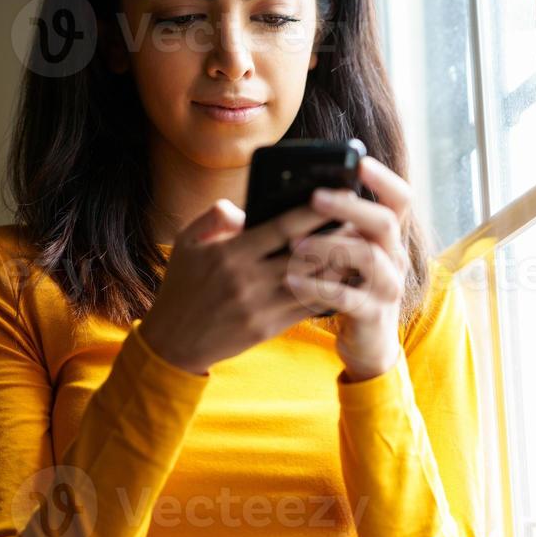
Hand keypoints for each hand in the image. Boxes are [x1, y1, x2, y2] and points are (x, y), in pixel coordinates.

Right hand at [138, 194, 358, 375]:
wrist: (173, 341)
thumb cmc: (182, 286)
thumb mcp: (186, 242)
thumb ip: (215, 217)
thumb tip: (245, 207)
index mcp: (230, 253)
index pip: (280, 227)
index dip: (311, 211)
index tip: (336, 195)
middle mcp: (248, 279)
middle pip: (304, 253)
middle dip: (335, 235)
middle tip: (362, 219)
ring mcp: (260, 306)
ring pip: (311, 282)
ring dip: (338, 266)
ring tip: (362, 248)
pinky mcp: (268, 327)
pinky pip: (306, 308)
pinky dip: (328, 293)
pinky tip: (346, 280)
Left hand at [285, 155, 411, 381]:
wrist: (366, 344)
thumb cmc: (344, 288)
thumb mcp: (341, 255)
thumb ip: (327, 228)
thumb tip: (287, 197)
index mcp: (385, 238)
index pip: (399, 199)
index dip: (384, 179)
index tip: (360, 162)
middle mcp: (393, 257)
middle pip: (384, 222)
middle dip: (349, 206)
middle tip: (315, 197)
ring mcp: (387, 287)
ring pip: (367, 256)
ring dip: (328, 245)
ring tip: (293, 244)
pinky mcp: (372, 314)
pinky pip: (347, 296)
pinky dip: (317, 286)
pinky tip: (291, 279)